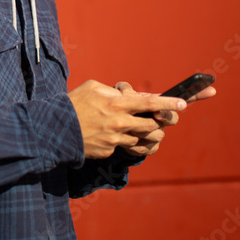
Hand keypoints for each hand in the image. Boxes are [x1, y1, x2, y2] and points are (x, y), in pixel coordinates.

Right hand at [67, 80, 186, 158]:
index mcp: (117, 103)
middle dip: (156, 123)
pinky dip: (120, 141)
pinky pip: (123, 147)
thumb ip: (113, 90)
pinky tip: (106, 135)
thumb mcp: (93, 87)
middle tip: (152, 120)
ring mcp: (115, 139)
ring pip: (140, 138)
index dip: (169, 104)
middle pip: (151, 126)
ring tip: (124, 126)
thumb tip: (126, 95)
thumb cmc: (74, 103)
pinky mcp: (109, 151)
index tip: (184, 104)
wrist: (55, 129)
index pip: (150, 103)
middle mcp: (119, 122)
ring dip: (139, 133)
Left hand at [118, 82, 217, 156]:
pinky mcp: (150, 147)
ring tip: (128, 127)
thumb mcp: (120, 96)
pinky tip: (126, 142)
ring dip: (143, 131)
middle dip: (166, 115)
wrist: (114, 129)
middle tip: (156, 114)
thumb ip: (124, 91)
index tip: (211, 90)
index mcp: (159, 103)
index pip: (182, 97)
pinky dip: (135, 145)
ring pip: (158, 134)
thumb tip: (126, 90)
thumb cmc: (120, 107)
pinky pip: (148, 148)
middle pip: (173, 118)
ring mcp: (158, 133)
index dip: (198, 93)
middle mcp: (162, 118)